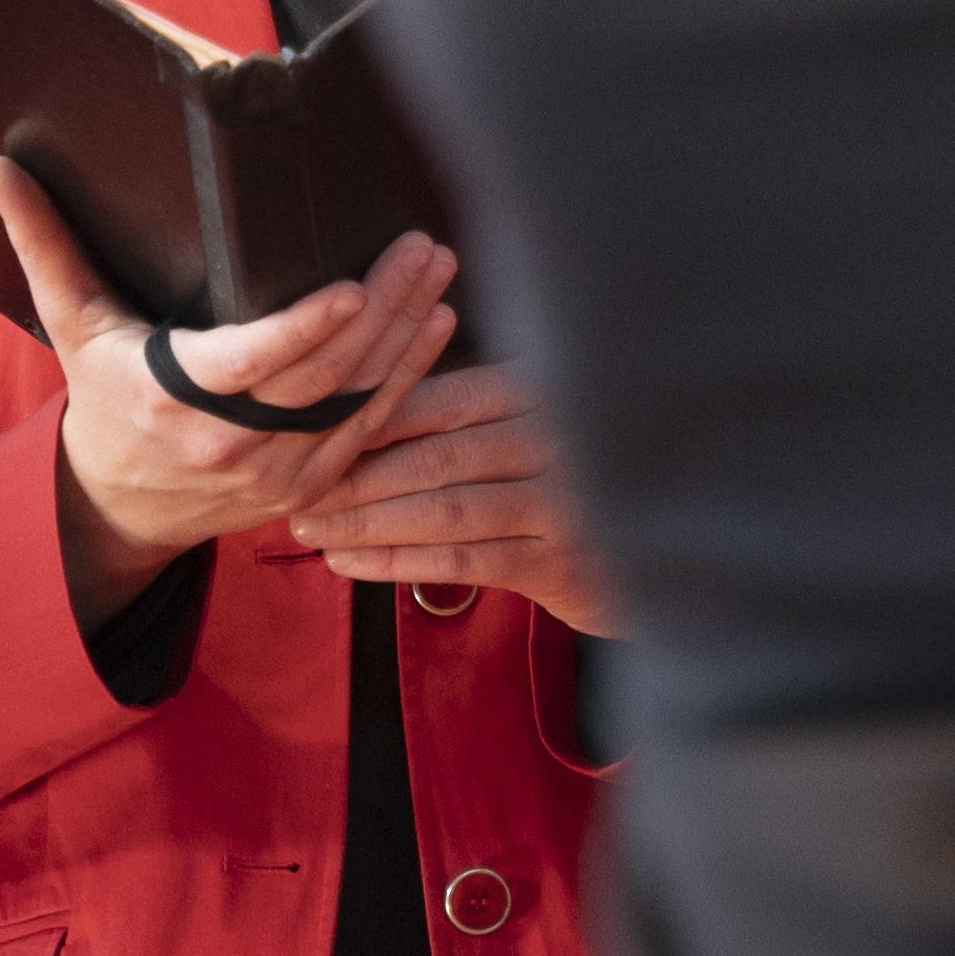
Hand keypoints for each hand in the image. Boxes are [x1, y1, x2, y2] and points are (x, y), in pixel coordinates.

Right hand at [0, 159, 460, 630]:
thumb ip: (44, 243)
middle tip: (419, 247)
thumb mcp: (71, 323)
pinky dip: (409, 379)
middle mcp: (229, 443)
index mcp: (172, 397)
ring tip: (439, 270)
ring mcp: (275, 471)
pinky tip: (439, 325)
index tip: (351, 285)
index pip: (249, 363)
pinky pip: (368, 431)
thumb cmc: (104, 397)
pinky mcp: (307, 484)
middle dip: (381, 309)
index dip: (304, 329)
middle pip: (321, 375)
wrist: (121, 504)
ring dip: (408, 335)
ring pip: (355, 401)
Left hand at [291, 366, 616, 635]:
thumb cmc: (567, 485)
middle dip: (359, 477)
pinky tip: (352, 565)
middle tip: (298, 493)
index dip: (377, 419)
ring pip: (448, 510)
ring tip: (312, 531)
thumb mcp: (531, 433)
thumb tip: (358, 417)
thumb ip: (469, 421)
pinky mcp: (563, 561)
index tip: (314, 436)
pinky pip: (465, 560)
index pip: (448, 399)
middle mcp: (563, 437)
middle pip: (441, 456)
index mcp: (546, 391)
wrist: (656, 556)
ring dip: (370, 523)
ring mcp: (568, 500)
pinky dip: (400, 562)